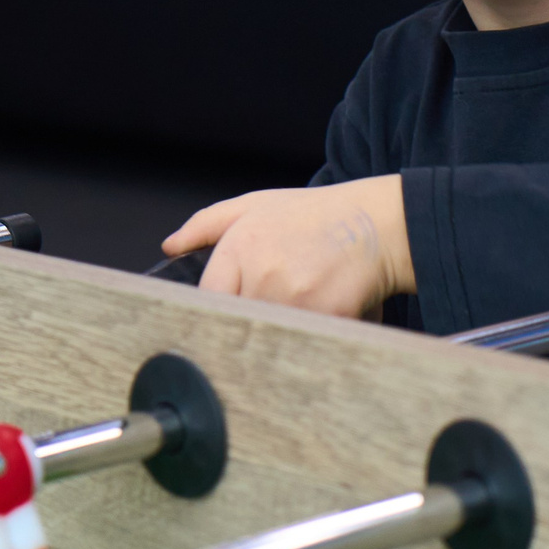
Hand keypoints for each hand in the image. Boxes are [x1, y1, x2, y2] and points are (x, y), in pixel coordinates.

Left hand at [161, 177, 411, 317]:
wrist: (377, 223)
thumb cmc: (315, 216)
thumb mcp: (255, 205)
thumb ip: (205, 225)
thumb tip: (170, 247)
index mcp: (239, 248)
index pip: (206, 301)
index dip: (213, 313)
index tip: (222, 320)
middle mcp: (261, 275)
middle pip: (235, 324)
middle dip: (244, 327)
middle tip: (258, 326)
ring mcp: (293, 298)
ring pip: (266, 337)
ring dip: (275, 336)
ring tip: (295, 318)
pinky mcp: (325, 317)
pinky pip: (303, 343)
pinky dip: (307, 341)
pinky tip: (317, 322)